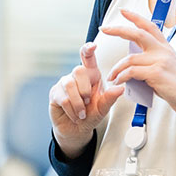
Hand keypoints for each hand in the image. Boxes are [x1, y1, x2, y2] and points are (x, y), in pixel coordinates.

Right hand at [48, 42, 124, 157]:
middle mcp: (77, 76)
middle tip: (87, 103)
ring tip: (82, 112)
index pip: (88, 57)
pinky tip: (75, 115)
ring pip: (70, 86)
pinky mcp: (55, 93)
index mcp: (91, 75)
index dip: (88, 50)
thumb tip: (120, 88)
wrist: (77, 129)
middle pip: (78, 71)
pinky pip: (63, 98)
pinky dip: (72, 110)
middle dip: (85, 89)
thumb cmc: (91, 115)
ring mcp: (64, 83)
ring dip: (78, 104)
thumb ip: (110, 98)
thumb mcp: (103, 108)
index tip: (92, 45)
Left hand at [101, 8, 175, 117]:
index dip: (135, 17)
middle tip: (104, 28)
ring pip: (129, 59)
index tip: (123, 11)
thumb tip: (133, 63)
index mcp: (165, 46)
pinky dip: (122, 77)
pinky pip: (131, 72)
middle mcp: (162, 50)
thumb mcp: (167, 65)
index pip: (149, 26)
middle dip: (118, 29)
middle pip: (137, 33)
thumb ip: (152, 59)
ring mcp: (160, 61)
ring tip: (111, 77)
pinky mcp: (156, 73)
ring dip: (116, 69)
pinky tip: (118, 82)